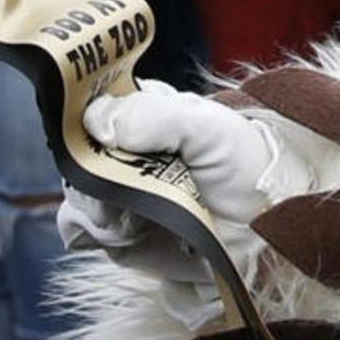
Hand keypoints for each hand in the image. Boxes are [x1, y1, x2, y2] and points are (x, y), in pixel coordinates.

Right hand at [84, 81, 293, 221]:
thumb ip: (153, 116)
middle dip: (90, 174)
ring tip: (135, 215)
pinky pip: (81, 230)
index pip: (87, 107)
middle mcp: (121, 152)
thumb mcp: (205, 126)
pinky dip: (95, 231)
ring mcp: (117, 193)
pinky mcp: (118, 232)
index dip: (83, 121)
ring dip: (97, 206)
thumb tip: (96, 124)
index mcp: (139, 113)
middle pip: (75, 156)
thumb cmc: (241, 164)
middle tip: (121, 189)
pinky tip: (128, 231)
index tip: (101, 138)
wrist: (264, 222)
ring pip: (76, 194)